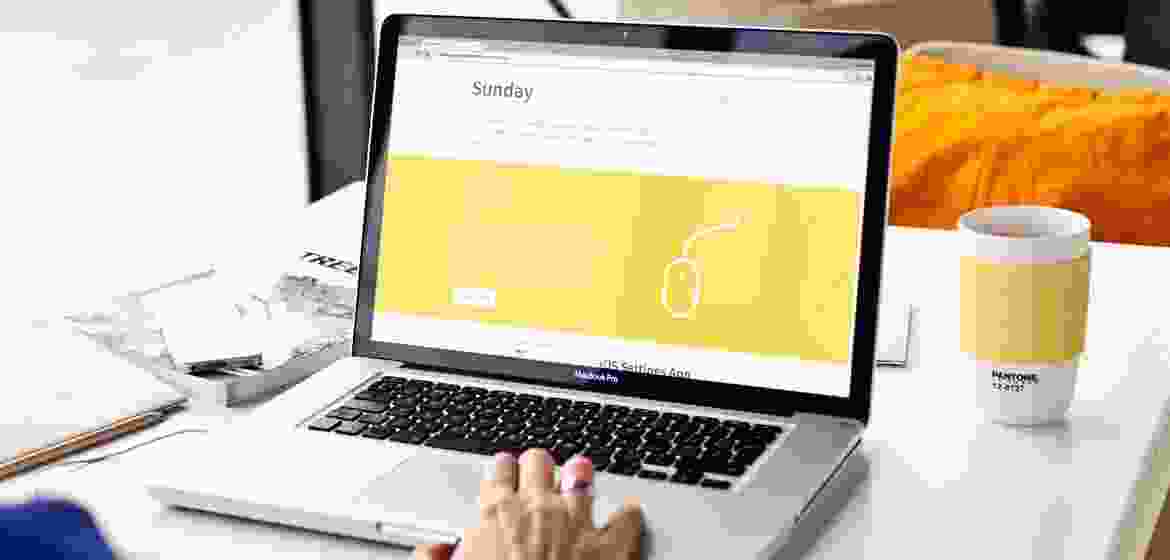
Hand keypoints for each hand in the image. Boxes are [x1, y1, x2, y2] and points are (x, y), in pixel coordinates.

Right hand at [413, 449, 642, 559]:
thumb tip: (432, 552)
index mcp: (498, 517)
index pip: (500, 471)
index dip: (504, 470)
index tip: (507, 473)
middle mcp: (539, 509)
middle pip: (539, 462)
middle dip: (539, 467)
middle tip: (540, 473)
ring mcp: (580, 522)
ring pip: (581, 475)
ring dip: (579, 475)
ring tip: (580, 475)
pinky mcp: (614, 544)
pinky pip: (626, 515)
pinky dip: (627, 513)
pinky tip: (626, 513)